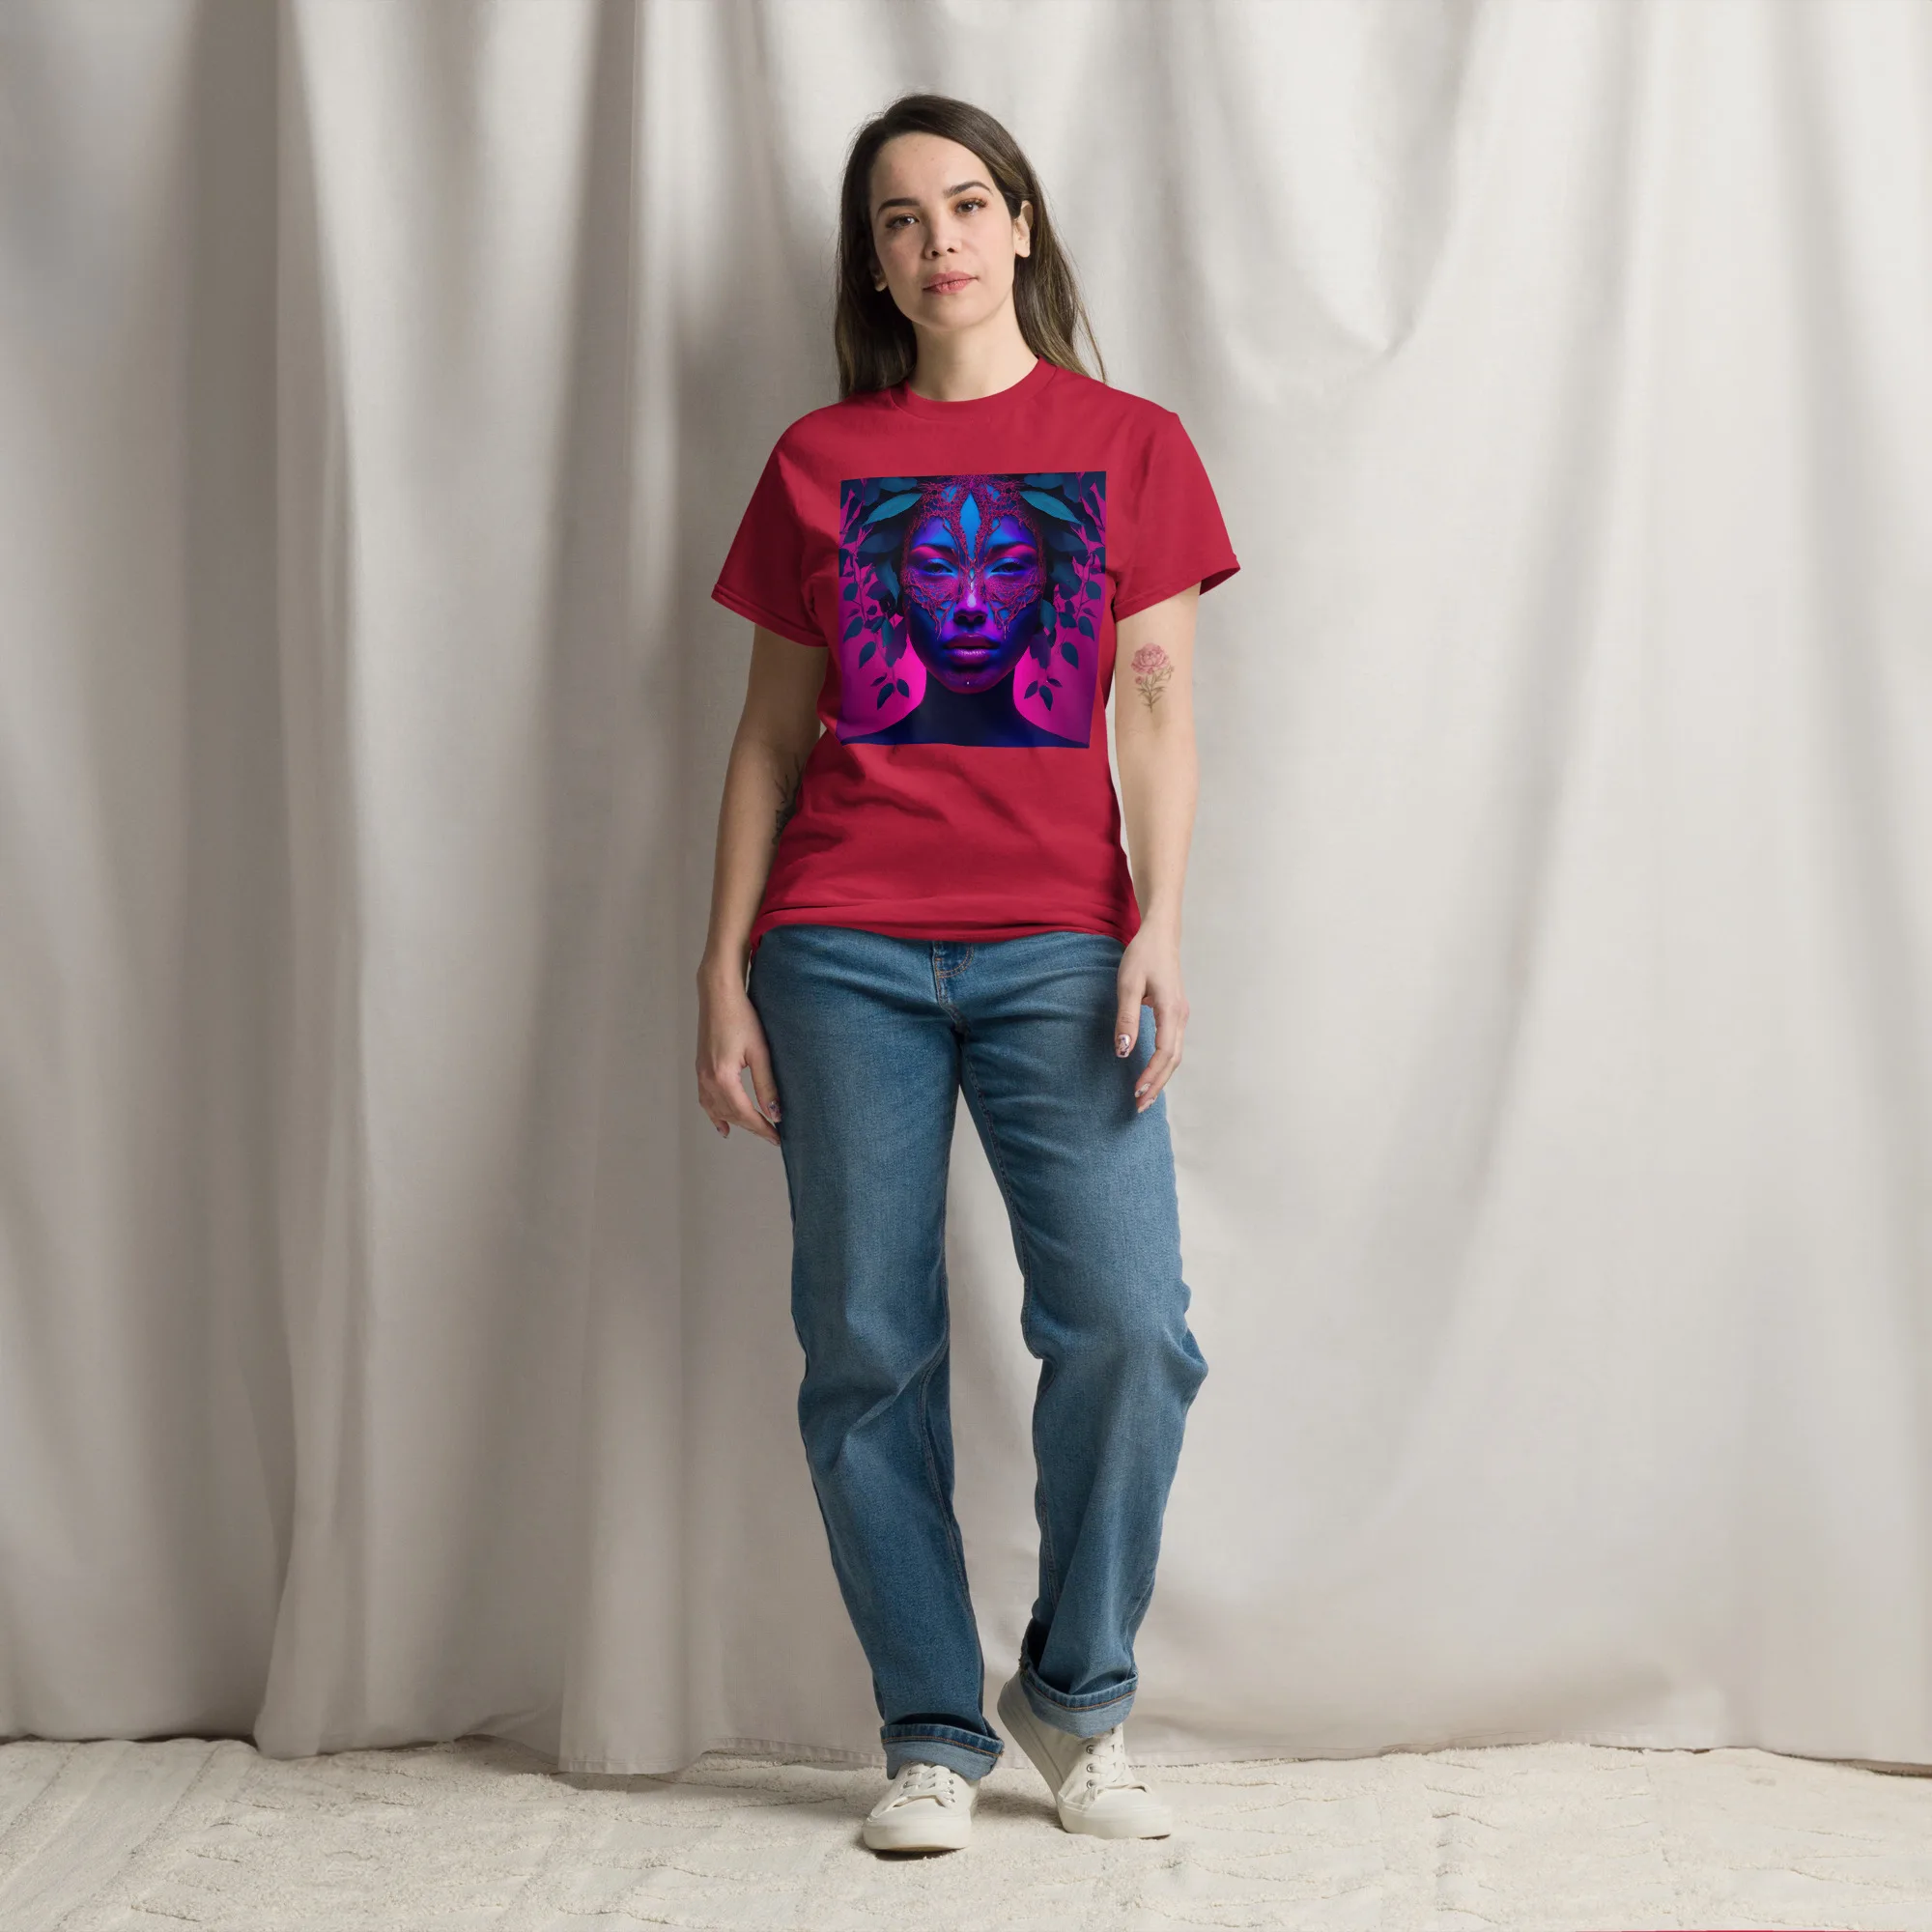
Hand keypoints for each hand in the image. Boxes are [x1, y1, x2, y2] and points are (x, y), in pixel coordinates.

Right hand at [696, 974, 781, 1143]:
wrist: (718, 995)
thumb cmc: (741, 1017)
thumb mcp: (760, 1052)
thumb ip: (766, 1085)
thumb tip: (775, 1113)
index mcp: (722, 1077)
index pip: (745, 1113)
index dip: (762, 1128)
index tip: (777, 1137)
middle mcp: (708, 1080)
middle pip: (731, 1114)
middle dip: (752, 1127)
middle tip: (772, 1135)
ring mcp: (701, 1074)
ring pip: (717, 1110)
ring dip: (735, 1122)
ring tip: (753, 1131)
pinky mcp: (701, 1068)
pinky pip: (705, 1100)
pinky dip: (714, 1115)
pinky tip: (722, 1125)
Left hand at [1114, 923, 1187, 1113]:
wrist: (1160, 936)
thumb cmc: (1142, 957)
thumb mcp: (1127, 985)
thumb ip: (1126, 1018)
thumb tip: (1124, 1051)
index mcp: (1171, 1011)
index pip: (1165, 1053)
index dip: (1151, 1075)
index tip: (1136, 1092)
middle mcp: (1181, 1017)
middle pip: (1173, 1060)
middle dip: (1158, 1084)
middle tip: (1139, 1106)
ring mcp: (1181, 1016)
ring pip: (1175, 1055)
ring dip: (1161, 1077)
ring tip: (1145, 1096)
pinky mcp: (1175, 1014)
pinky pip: (1173, 1046)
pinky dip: (1164, 1064)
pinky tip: (1152, 1074)